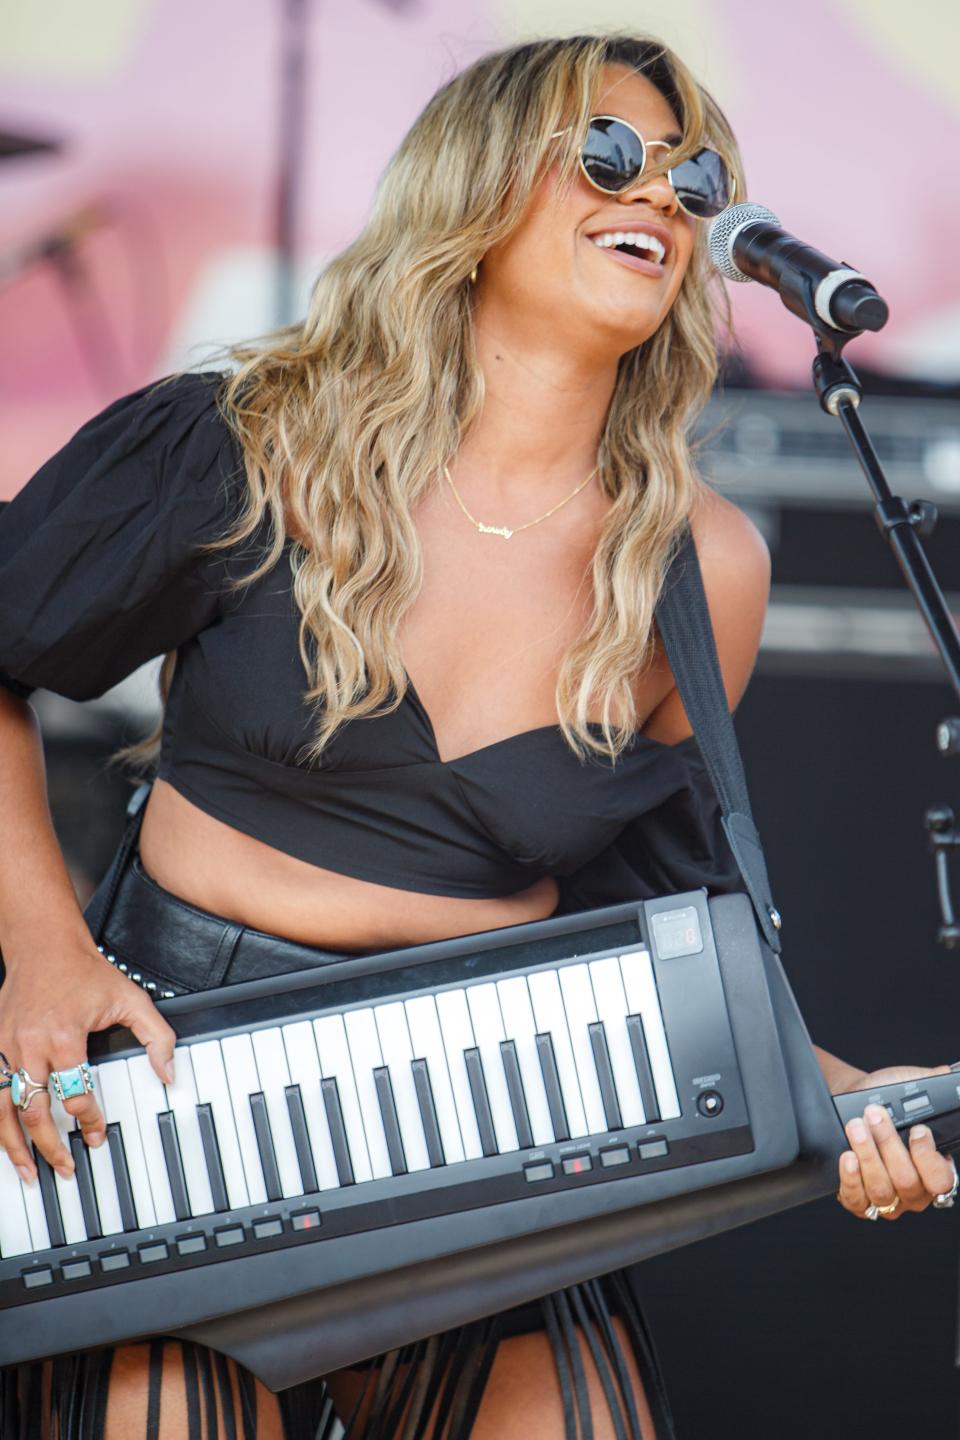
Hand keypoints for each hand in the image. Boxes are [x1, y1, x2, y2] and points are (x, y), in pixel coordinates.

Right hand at [0, 938, 175, 1180]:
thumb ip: (156, 1036)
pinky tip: (5, 1138)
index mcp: (64, 1036)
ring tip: (28, 1171)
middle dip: (49, 1146)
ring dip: (14, 1145)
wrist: (43, 943)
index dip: (89, 1120)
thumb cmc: (85, 970)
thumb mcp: (131, 998)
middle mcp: (30, 1045)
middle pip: (34, 1111)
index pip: (76, 1094)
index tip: (97, 1134)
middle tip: (65, 1168)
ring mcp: (6, 1046)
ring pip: (3, 1109)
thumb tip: (168, 1072)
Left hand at [836, 1064, 955, 1221]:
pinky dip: (851, 1179)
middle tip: (874, 1116)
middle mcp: (914, 1192)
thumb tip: (945, 1073)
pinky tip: (847, 1157)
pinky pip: (858, 1200)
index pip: (941, 1179)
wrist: (853, 1104)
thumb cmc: (885, 1100)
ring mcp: (887, 1200)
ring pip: (882, 1189)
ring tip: (856, 1127)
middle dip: (889, 1145)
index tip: (916, 1130)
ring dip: (867, 1155)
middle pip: (907, 1181)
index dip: (928, 1157)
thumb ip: (930, 1084)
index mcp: (935, 1171)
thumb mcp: (908, 1090)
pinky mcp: (860, 1203)